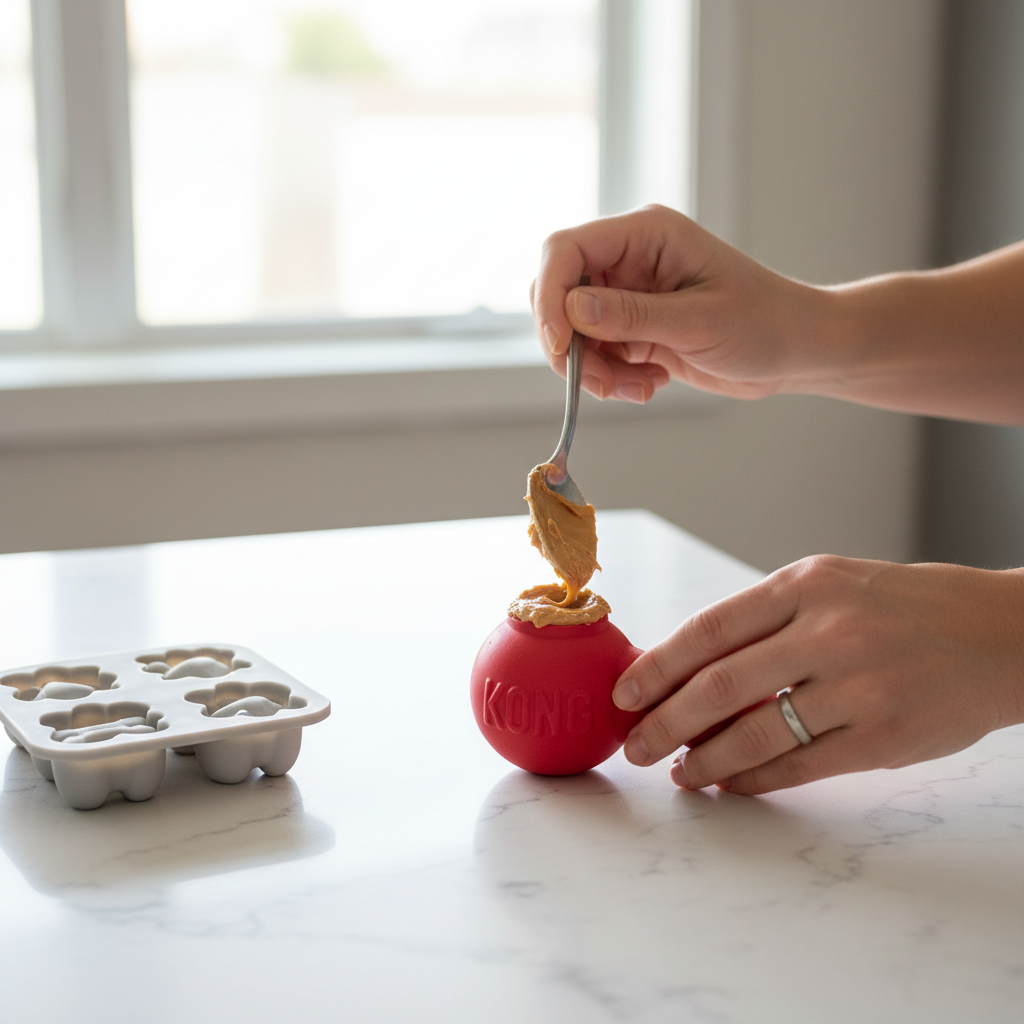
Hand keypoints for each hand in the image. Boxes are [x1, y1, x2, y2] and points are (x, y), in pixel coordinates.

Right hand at [530, 204, 835, 404]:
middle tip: (599, 382)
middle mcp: (629, 259)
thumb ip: (631, 315)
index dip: (550, 296)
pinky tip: (650, 384)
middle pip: (559, 293)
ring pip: (574, 332)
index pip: (565, 249)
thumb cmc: (764, 322)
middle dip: (570, 345)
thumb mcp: (698, 321)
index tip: (559, 346)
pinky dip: (612, 378)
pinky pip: (597, 354)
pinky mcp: (634, 327)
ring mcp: (629, 294)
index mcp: (645, 234)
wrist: (796, 350)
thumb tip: (571, 310)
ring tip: (638, 388)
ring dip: (594, 370)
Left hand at [611, 555, 1023, 793]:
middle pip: (720, 685)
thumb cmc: (902, 607)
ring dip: (704, 760)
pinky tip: (728, 785)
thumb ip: (766, 620)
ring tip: (678, 772)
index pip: (711, 629)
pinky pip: (799, 765)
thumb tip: (689, 667)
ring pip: (756, 732)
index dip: (659, 665)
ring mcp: (859, 686)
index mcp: (806, 585)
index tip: (625, 692)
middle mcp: (829, 631)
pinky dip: (754, 779)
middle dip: (664, 721)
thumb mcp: (832, 586)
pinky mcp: (883, 737)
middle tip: (634, 745)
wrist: (1001, 634)